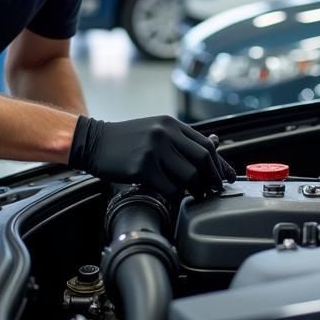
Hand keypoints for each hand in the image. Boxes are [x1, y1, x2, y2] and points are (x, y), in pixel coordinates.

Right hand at [68, 114, 235, 196]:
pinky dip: (175, 195)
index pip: (206, 144)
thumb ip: (179, 140)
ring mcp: (154, 150)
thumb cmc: (125, 140)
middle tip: (215, 189)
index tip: (226, 176)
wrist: (93, 141)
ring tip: (196, 194)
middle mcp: (165, 133)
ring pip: (189, 175)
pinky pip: (169, 187)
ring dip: (196, 188)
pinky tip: (172, 195)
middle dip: (214, 177)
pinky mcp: (143, 167)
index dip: (220, 163)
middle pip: (203, 158)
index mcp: (171, 124)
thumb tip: (211, 150)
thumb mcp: (154, 130)